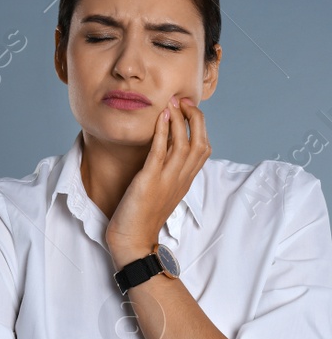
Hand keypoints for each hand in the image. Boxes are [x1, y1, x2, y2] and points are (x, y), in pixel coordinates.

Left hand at [107, 97, 209, 263]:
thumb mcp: (161, 190)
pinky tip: (161, 118)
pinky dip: (162, 133)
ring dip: (179, 120)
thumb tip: (164, 154)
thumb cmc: (142, 215)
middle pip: (199, 141)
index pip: (203, 147)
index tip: (188, 108)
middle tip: (183, 99)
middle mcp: (181, 178)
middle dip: (194, 117)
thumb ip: (167, 172)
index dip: (198, 125)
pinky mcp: (150, 181)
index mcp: (185, 180)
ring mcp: (167, 179)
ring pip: (183, 144)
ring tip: (172, 101)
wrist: (133, 239)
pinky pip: (160, 153)